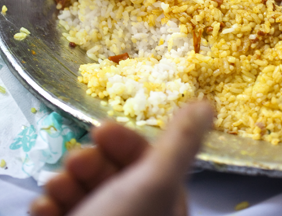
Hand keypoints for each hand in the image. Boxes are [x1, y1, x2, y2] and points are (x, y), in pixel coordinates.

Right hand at [30, 102, 213, 215]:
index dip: (125, 141)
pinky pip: (61, 213)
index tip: (101, 130)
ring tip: (56, 186)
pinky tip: (44, 209)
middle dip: (91, 161)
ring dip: (66, 182)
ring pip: (84, 191)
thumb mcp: (155, 182)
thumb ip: (182, 142)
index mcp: (163, 203)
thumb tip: (207, 105)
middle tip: (76, 161)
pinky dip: (50, 207)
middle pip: (112, 173)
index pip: (148, 159)